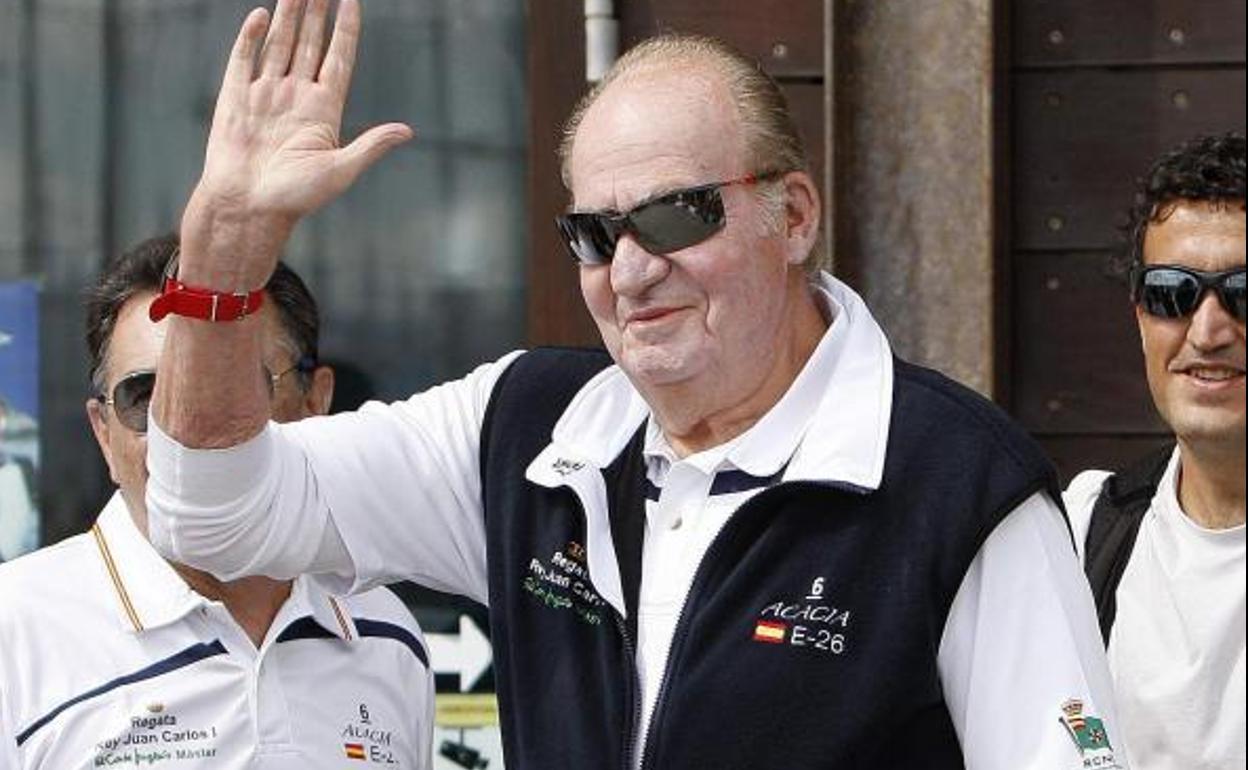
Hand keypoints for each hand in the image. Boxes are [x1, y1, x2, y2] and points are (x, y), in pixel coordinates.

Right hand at [182, 0, 411, 284]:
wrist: (246, 208)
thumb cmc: (295, 197)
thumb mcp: (340, 171)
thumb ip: (370, 146)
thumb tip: (406, 131)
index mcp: (323, 110)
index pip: (338, 58)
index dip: (346, 29)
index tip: (352, 0)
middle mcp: (296, 96)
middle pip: (311, 43)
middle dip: (317, 12)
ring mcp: (265, 94)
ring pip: (281, 44)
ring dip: (290, 15)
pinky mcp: (235, 98)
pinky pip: (245, 59)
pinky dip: (252, 37)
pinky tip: (264, 15)